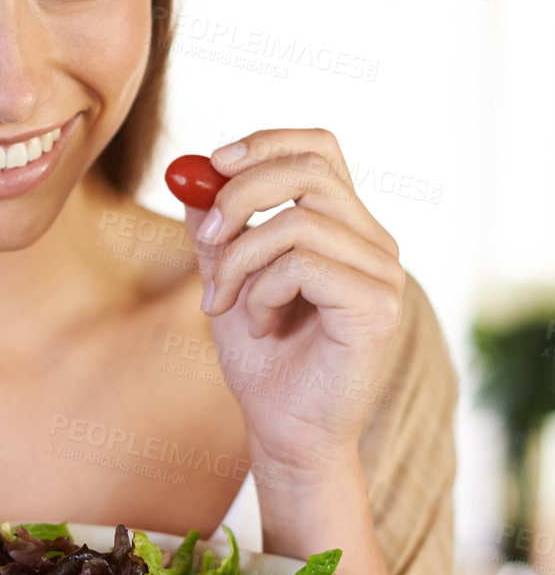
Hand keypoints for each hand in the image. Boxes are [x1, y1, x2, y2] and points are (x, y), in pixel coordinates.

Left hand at [183, 128, 404, 479]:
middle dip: (239, 195)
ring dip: (240, 261)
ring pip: (297, 222)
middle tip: (205, 238)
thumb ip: (218, 229)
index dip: (267, 142)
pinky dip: (261, 292)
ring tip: (227, 305)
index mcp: (345, 227)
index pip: (319, 149)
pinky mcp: (377, 305)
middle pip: (309, 170)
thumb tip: (191, 176)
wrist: (285, 432)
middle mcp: (374, 243)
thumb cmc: (263, 362)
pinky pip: (302, 264)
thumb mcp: (228, 281)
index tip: (214, 162)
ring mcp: (383, 273)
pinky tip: (259, 326)